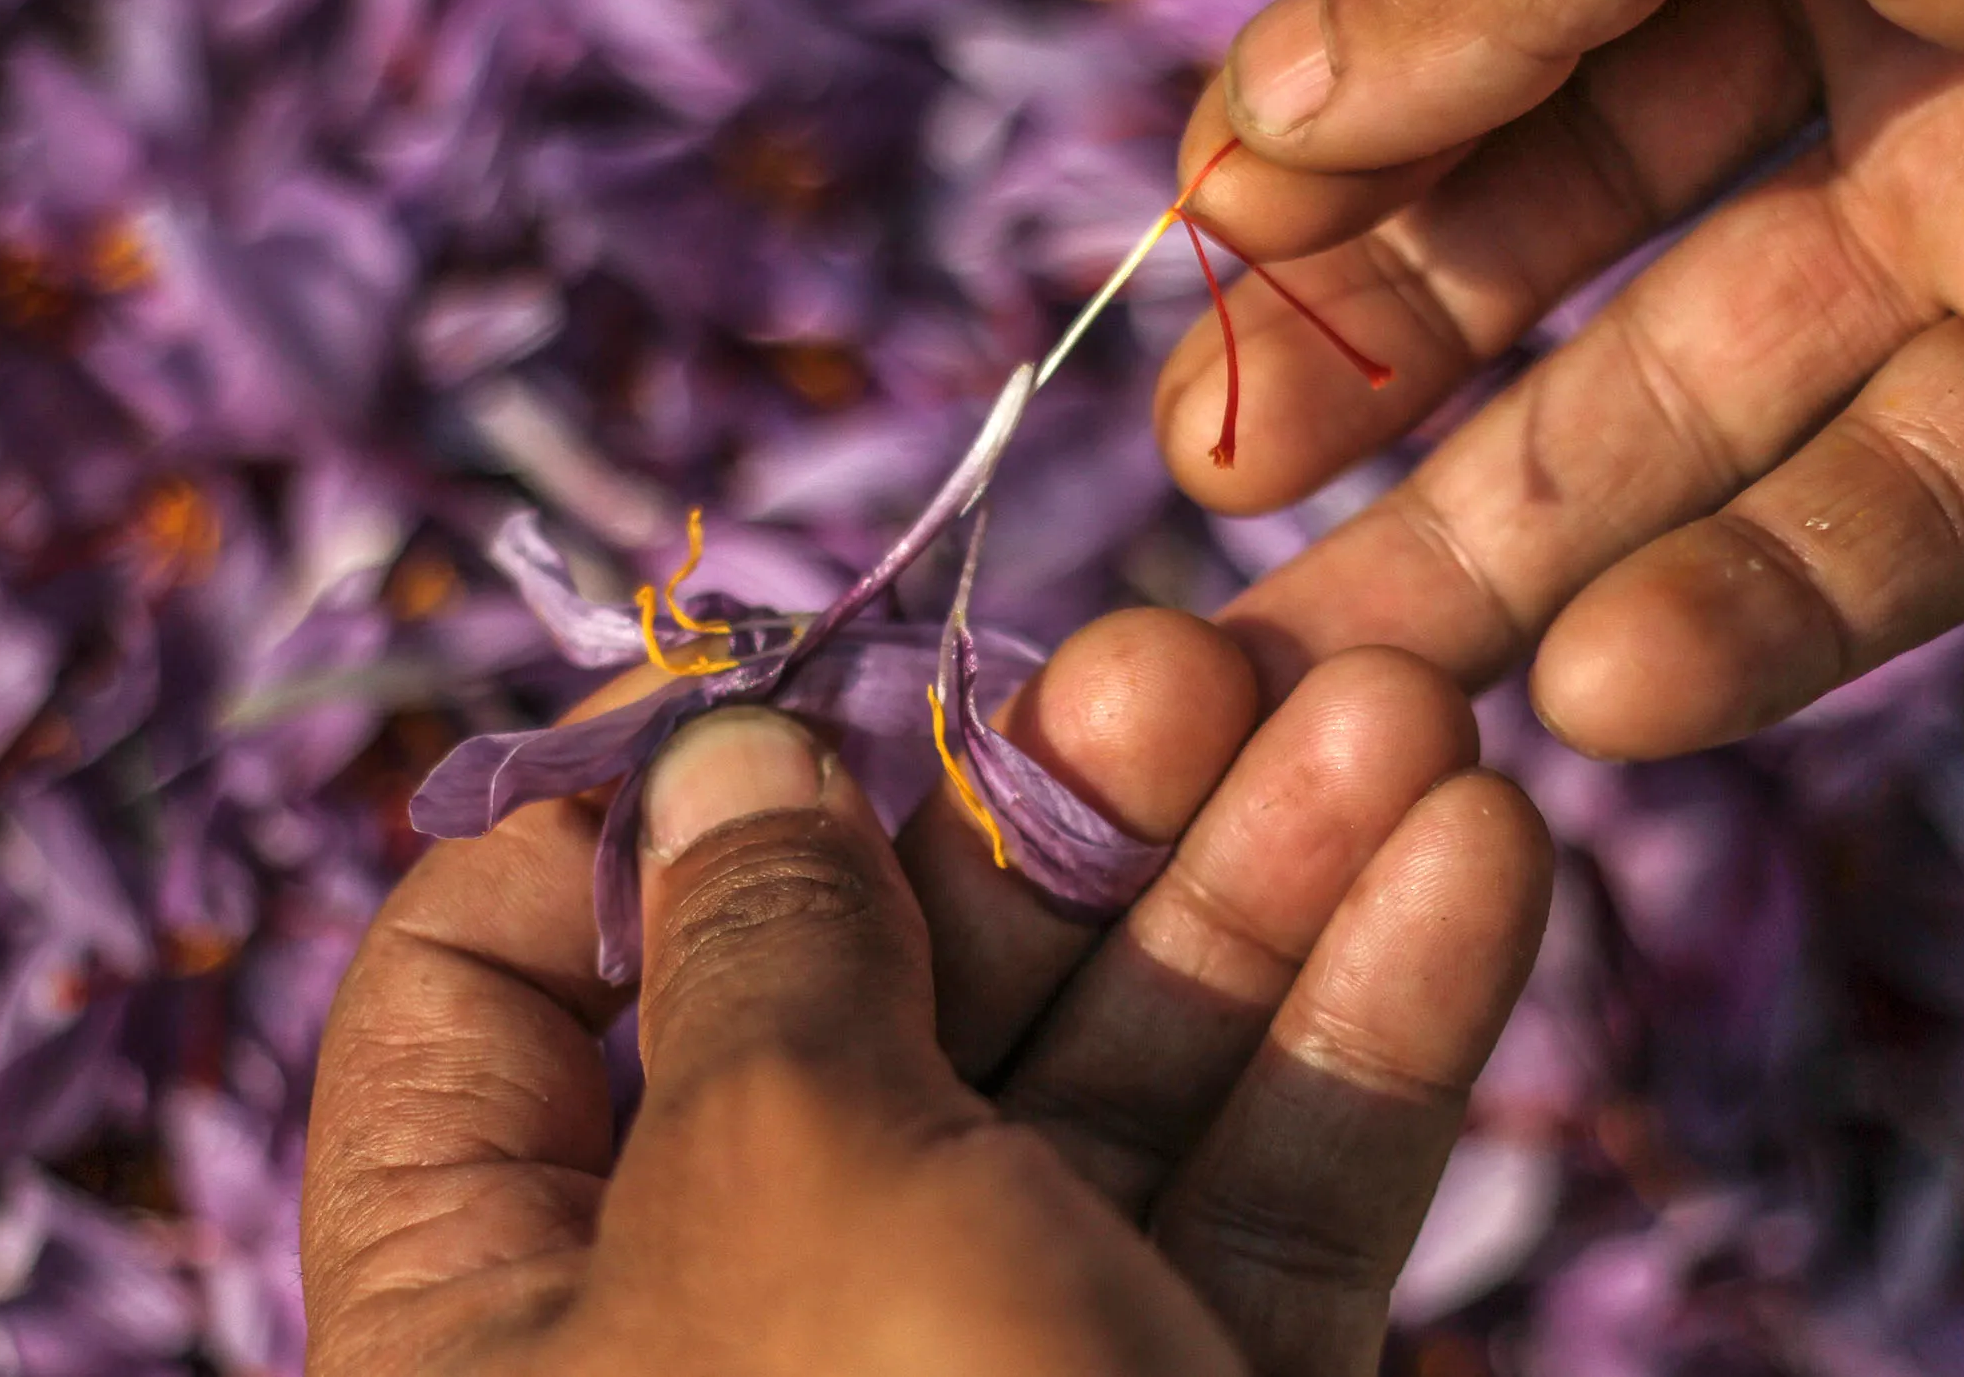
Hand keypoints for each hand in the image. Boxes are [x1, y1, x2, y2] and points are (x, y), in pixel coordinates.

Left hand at [301, 612, 1549, 1376]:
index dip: (619, 816)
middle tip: (1213, 656)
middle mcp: (736, 1317)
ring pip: (1113, 1068)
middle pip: (874, 985)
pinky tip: (1477, 853)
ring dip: (1263, 879)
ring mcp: (988, 1363)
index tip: (801, 687)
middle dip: (1053, 807)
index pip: (486, 989)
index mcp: (499, 1291)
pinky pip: (1269, 1195)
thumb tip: (718, 758)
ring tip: (1412, 705)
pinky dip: (1370, 1029)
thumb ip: (761, 952)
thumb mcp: (777, 1198)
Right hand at [1156, 0, 1963, 756]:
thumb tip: (1267, 107)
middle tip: (1223, 515)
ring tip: (1353, 678)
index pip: (1472, 10)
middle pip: (1559, 221)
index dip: (1322, 159)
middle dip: (1379, 367)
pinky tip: (1614, 696)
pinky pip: (1921, 505)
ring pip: (1709, 400)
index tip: (1194, 303)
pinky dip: (1766, 612)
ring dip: (1527, 549)